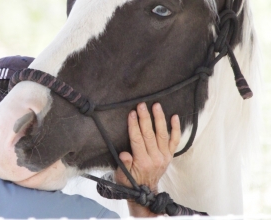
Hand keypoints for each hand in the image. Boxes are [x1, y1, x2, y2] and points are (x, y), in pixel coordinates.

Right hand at [114, 102, 179, 216]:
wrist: (145, 193)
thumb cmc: (130, 182)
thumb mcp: (122, 176)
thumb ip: (124, 165)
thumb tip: (125, 154)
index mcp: (143, 162)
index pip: (137, 139)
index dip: (134, 125)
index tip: (131, 113)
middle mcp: (156, 158)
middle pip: (150, 134)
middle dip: (145, 118)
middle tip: (141, 105)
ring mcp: (164, 156)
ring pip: (163, 134)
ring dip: (159, 118)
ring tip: (156, 105)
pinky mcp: (170, 155)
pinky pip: (174, 140)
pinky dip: (176, 128)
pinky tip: (175, 116)